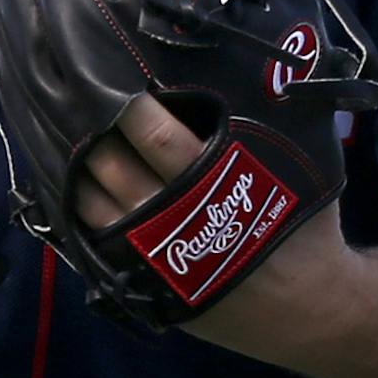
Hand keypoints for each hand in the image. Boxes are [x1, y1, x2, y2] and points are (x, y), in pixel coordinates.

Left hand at [75, 93, 358, 362]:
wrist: (311, 310)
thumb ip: (259, 128)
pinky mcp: (139, 283)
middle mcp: (172, 223)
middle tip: (78, 99)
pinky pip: (89, 239)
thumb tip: (230, 67)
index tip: (110, 76)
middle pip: (111, 166)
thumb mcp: (293, 170)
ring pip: (89, 202)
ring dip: (75, 167)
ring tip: (67, 134)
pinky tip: (68, 180)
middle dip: (92, 131)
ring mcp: (150, 259)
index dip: (128, 106)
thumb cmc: (303, 227)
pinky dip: (77, 208)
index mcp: (212, 188)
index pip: (155, 137)